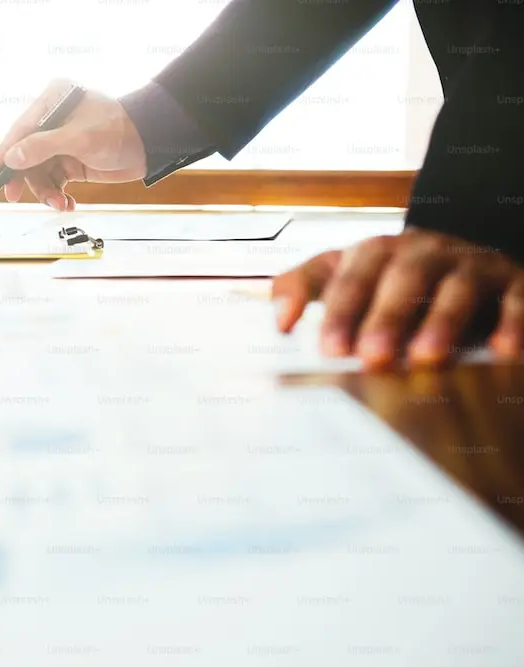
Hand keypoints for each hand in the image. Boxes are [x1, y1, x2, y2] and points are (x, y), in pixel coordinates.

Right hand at [0, 79, 147, 210]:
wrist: (150, 145)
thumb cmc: (119, 131)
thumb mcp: (78, 139)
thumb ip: (42, 147)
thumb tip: (11, 158)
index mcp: (52, 101)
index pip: (19, 131)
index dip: (3, 154)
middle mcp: (53, 120)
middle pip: (25, 154)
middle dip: (25, 178)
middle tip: (16, 197)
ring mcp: (61, 142)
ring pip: (39, 172)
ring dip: (45, 191)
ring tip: (59, 204)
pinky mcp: (71, 161)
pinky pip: (54, 181)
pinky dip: (58, 194)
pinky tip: (67, 204)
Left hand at [272, 228, 523, 368]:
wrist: (467, 269)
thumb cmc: (393, 286)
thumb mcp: (344, 278)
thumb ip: (302, 288)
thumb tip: (277, 320)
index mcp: (376, 251)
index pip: (351, 275)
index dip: (339, 310)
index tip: (328, 349)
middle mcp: (424, 251)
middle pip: (403, 277)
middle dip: (386, 316)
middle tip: (372, 357)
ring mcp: (471, 264)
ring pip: (457, 286)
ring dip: (442, 321)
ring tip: (427, 358)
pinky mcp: (514, 282)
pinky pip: (516, 299)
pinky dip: (512, 323)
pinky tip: (504, 352)